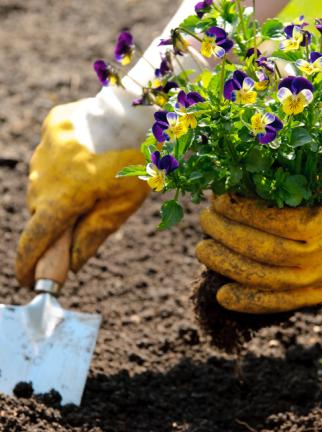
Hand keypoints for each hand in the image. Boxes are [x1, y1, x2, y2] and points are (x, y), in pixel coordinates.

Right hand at [16, 100, 151, 286]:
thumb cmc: (140, 164)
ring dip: (55, 193)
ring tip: (85, 183)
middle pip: (39, 211)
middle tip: (73, 221)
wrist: (145, 114)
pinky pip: (48, 156)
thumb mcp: (122, 206)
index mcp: (65, 197)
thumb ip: (91, 236)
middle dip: (52, 222)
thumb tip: (72, 264)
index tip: (27, 278)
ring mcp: (46, 146)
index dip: (28, 263)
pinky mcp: (53, 126)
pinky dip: (60, 166)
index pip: (35, 238)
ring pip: (40, 183)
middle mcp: (46, 173)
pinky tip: (83, 160)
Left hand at [196, 194, 321, 313]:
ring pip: (263, 277)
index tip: (219, 199)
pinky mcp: (309, 298)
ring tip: (202, 249)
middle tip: (205, 219)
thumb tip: (247, 172)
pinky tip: (221, 296)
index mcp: (321, 226)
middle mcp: (316, 257)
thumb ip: (293, 185)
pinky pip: (275, 304)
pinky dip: (246, 302)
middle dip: (226, 234)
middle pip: (262, 249)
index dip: (242, 210)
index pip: (275, 220)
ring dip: (226, 264)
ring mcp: (312, 282)